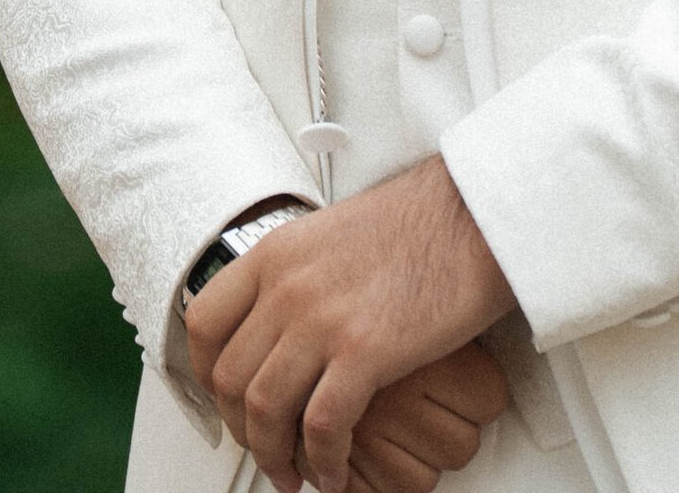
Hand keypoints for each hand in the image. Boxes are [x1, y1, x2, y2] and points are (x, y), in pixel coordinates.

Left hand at [186, 153, 516, 492]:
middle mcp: (288, 285)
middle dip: (242, 429)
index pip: (203, 322)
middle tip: (264, 447)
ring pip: (265, 411)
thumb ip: (295, 273)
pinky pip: (322, 427)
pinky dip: (323, 461)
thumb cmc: (418, 221)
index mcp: (276, 252)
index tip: (225, 399)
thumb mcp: (331, 233)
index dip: (205, 374)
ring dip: (275, 455)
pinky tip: (334, 468)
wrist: (474, 211)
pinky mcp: (365, 350)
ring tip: (295, 471)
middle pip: (229, 378)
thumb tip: (278, 321)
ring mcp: (322, 318)